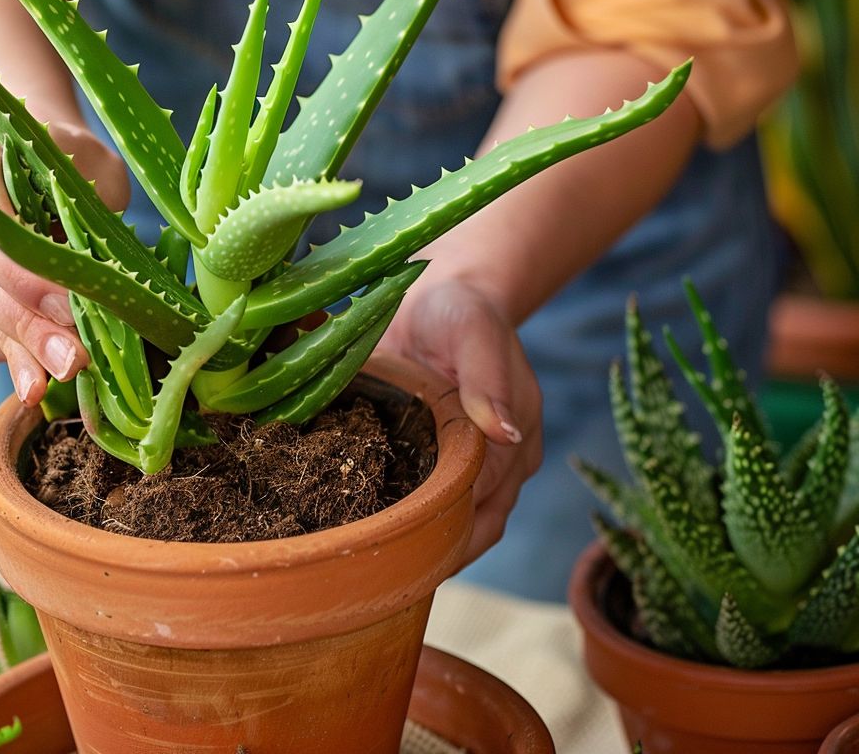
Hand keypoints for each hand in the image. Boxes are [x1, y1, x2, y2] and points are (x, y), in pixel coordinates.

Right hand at [0, 124, 129, 405]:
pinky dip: (7, 355)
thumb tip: (100, 284)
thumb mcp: (97, 169)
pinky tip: (38, 377)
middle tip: (71, 359)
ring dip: (16, 350)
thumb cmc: (78, 164)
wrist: (39, 167)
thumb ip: (94, 212)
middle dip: (22, 324)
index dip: (19, 274)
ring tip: (59, 375)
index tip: (68, 307)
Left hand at [378, 277, 542, 566]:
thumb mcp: (472, 329)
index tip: (409, 558)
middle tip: (382, 583)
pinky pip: (425, 507)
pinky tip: (367, 546)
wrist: (435, 298)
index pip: (485, 500)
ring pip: (453, 529)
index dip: (450, 531)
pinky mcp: (434, 464)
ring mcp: (468, 469)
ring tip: (372, 578)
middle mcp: (497, 463)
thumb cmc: (459, 310)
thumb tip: (502, 431)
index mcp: (514, 438)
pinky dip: (405, 528)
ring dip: (420, 551)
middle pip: (473, 529)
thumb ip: (486, 375)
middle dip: (435, 557)